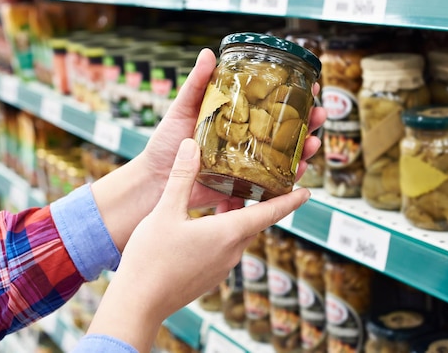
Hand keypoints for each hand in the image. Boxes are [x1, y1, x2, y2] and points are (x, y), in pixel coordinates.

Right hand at [86, 139, 310, 351]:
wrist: (139, 303)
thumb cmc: (151, 259)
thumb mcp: (165, 211)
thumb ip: (182, 177)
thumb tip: (192, 145)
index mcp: (228, 233)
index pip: (270, 213)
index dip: (291, 200)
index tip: (309, 191)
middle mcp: (231, 252)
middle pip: (254, 221)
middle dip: (259, 201)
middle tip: (261, 179)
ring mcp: (221, 267)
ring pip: (238, 234)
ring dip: (237, 215)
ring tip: (228, 194)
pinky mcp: (210, 276)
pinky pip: (225, 247)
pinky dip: (224, 230)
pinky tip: (207, 223)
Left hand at [91, 48, 324, 251]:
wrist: (154, 181)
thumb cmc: (166, 143)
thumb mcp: (182, 109)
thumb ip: (196, 84)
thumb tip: (208, 53)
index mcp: (236, 119)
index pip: (272, 105)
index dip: (295, 96)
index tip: (313, 86)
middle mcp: (246, 141)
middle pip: (286, 131)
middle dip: (308, 123)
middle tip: (319, 116)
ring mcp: (246, 164)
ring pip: (284, 157)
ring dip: (304, 151)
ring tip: (312, 144)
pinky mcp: (243, 186)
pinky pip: (271, 183)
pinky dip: (289, 179)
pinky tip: (299, 172)